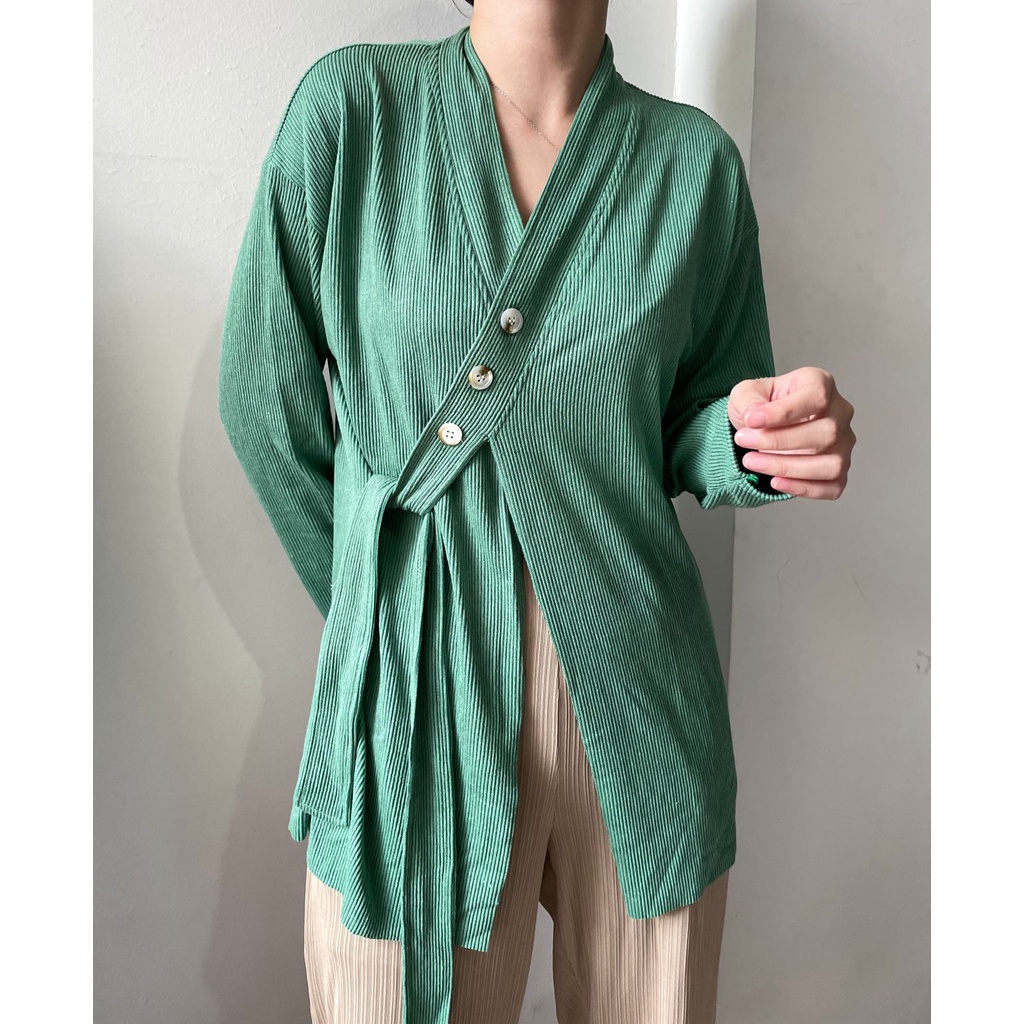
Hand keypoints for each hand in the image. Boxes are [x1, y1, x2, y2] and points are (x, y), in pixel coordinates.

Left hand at [729, 367, 855, 499]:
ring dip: (788, 467)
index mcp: (821, 384)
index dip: (783, 412)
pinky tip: (775, 481)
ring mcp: (843, 444)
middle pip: (826, 432)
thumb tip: (755, 417)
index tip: (752, 421)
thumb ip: (749, 400)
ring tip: (752, 462)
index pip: (816, 397)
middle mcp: (839, 413)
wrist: (760, 428)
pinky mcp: (838, 471)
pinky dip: (802, 488)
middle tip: (744, 441)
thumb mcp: (746, 393)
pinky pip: (831, 487)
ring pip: (831, 464)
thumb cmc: (760, 406)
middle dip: (778, 441)